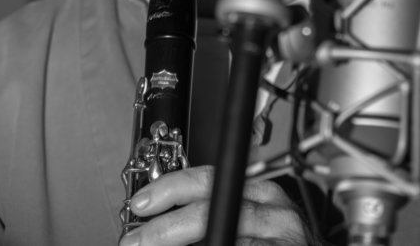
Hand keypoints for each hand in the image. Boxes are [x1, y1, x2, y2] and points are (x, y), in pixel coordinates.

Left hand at [119, 165, 312, 245]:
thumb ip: (217, 216)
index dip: (171, 188)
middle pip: (211, 209)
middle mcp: (275, 212)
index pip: (210, 179)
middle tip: (135, 241)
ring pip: (221, 236)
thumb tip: (164, 225)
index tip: (141, 203)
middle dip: (165, 228)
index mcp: (262, 193)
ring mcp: (284, 239)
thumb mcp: (252, 222)